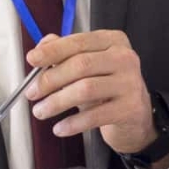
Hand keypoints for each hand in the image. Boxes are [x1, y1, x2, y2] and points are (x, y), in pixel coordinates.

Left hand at [26, 32, 157, 153]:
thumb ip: (64, 53)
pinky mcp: (130, 108)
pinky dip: (73, 123)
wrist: (137, 115)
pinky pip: (95, 115)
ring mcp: (130, 83)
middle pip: (81, 64)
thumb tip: (41, 49)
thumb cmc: (107, 87)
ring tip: (41, 111)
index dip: (52, 51)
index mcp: (112, 41)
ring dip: (57, 102)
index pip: (78, 42)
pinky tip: (60, 128)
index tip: (32, 60)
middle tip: (32, 92)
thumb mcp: (88, 66)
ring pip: (85, 89)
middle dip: (50, 79)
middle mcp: (124, 58)